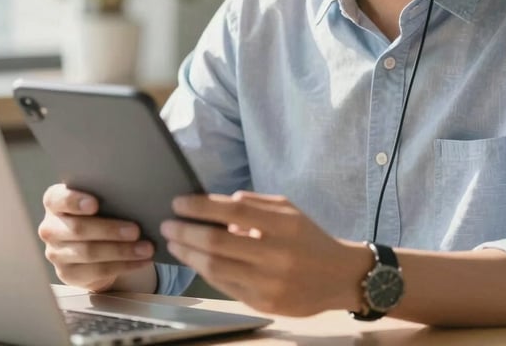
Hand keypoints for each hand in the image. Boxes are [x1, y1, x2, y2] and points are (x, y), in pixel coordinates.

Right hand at [38, 183, 154, 292]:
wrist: (92, 243)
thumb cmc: (100, 211)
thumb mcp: (101, 200)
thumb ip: (107, 195)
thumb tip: (136, 195)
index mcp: (55, 202)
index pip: (57, 199)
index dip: (75, 201)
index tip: (95, 204)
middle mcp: (50, 227)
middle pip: (78, 229)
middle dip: (109, 230)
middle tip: (136, 231)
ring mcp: (55, 253)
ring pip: (89, 252)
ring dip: (121, 251)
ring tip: (145, 249)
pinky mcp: (67, 273)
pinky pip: (97, 270)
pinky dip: (124, 265)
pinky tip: (141, 261)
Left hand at [161, 191, 367, 315]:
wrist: (338, 277)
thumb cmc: (309, 237)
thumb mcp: (289, 210)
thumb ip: (256, 204)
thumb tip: (220, 204)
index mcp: (284, 225)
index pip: (234, 210)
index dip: (201, 206)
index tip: (179, 202)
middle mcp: (276, 254)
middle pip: (218, 242)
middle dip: (186, 232)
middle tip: (167, 224)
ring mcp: (268, 283)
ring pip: (215, 268)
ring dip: (188, 254)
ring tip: (174, 242)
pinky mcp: (263, 304)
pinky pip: (224, 285)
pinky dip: (204, 271)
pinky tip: (194, 260)